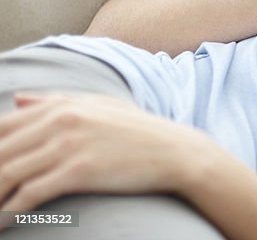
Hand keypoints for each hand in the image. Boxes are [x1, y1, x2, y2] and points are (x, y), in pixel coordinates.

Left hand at [0, 93, 208, 224]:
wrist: (174, 151)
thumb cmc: (136, 130)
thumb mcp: (97, 105)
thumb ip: (54, 100)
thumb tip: (16, 98)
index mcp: (61, 106)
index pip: (1, 127)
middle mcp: (60, 121)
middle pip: (0, 152)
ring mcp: (69, 145)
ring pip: (7, 173)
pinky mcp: (79, 171)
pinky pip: (30, 194)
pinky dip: (9, 212)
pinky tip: (4, 224)